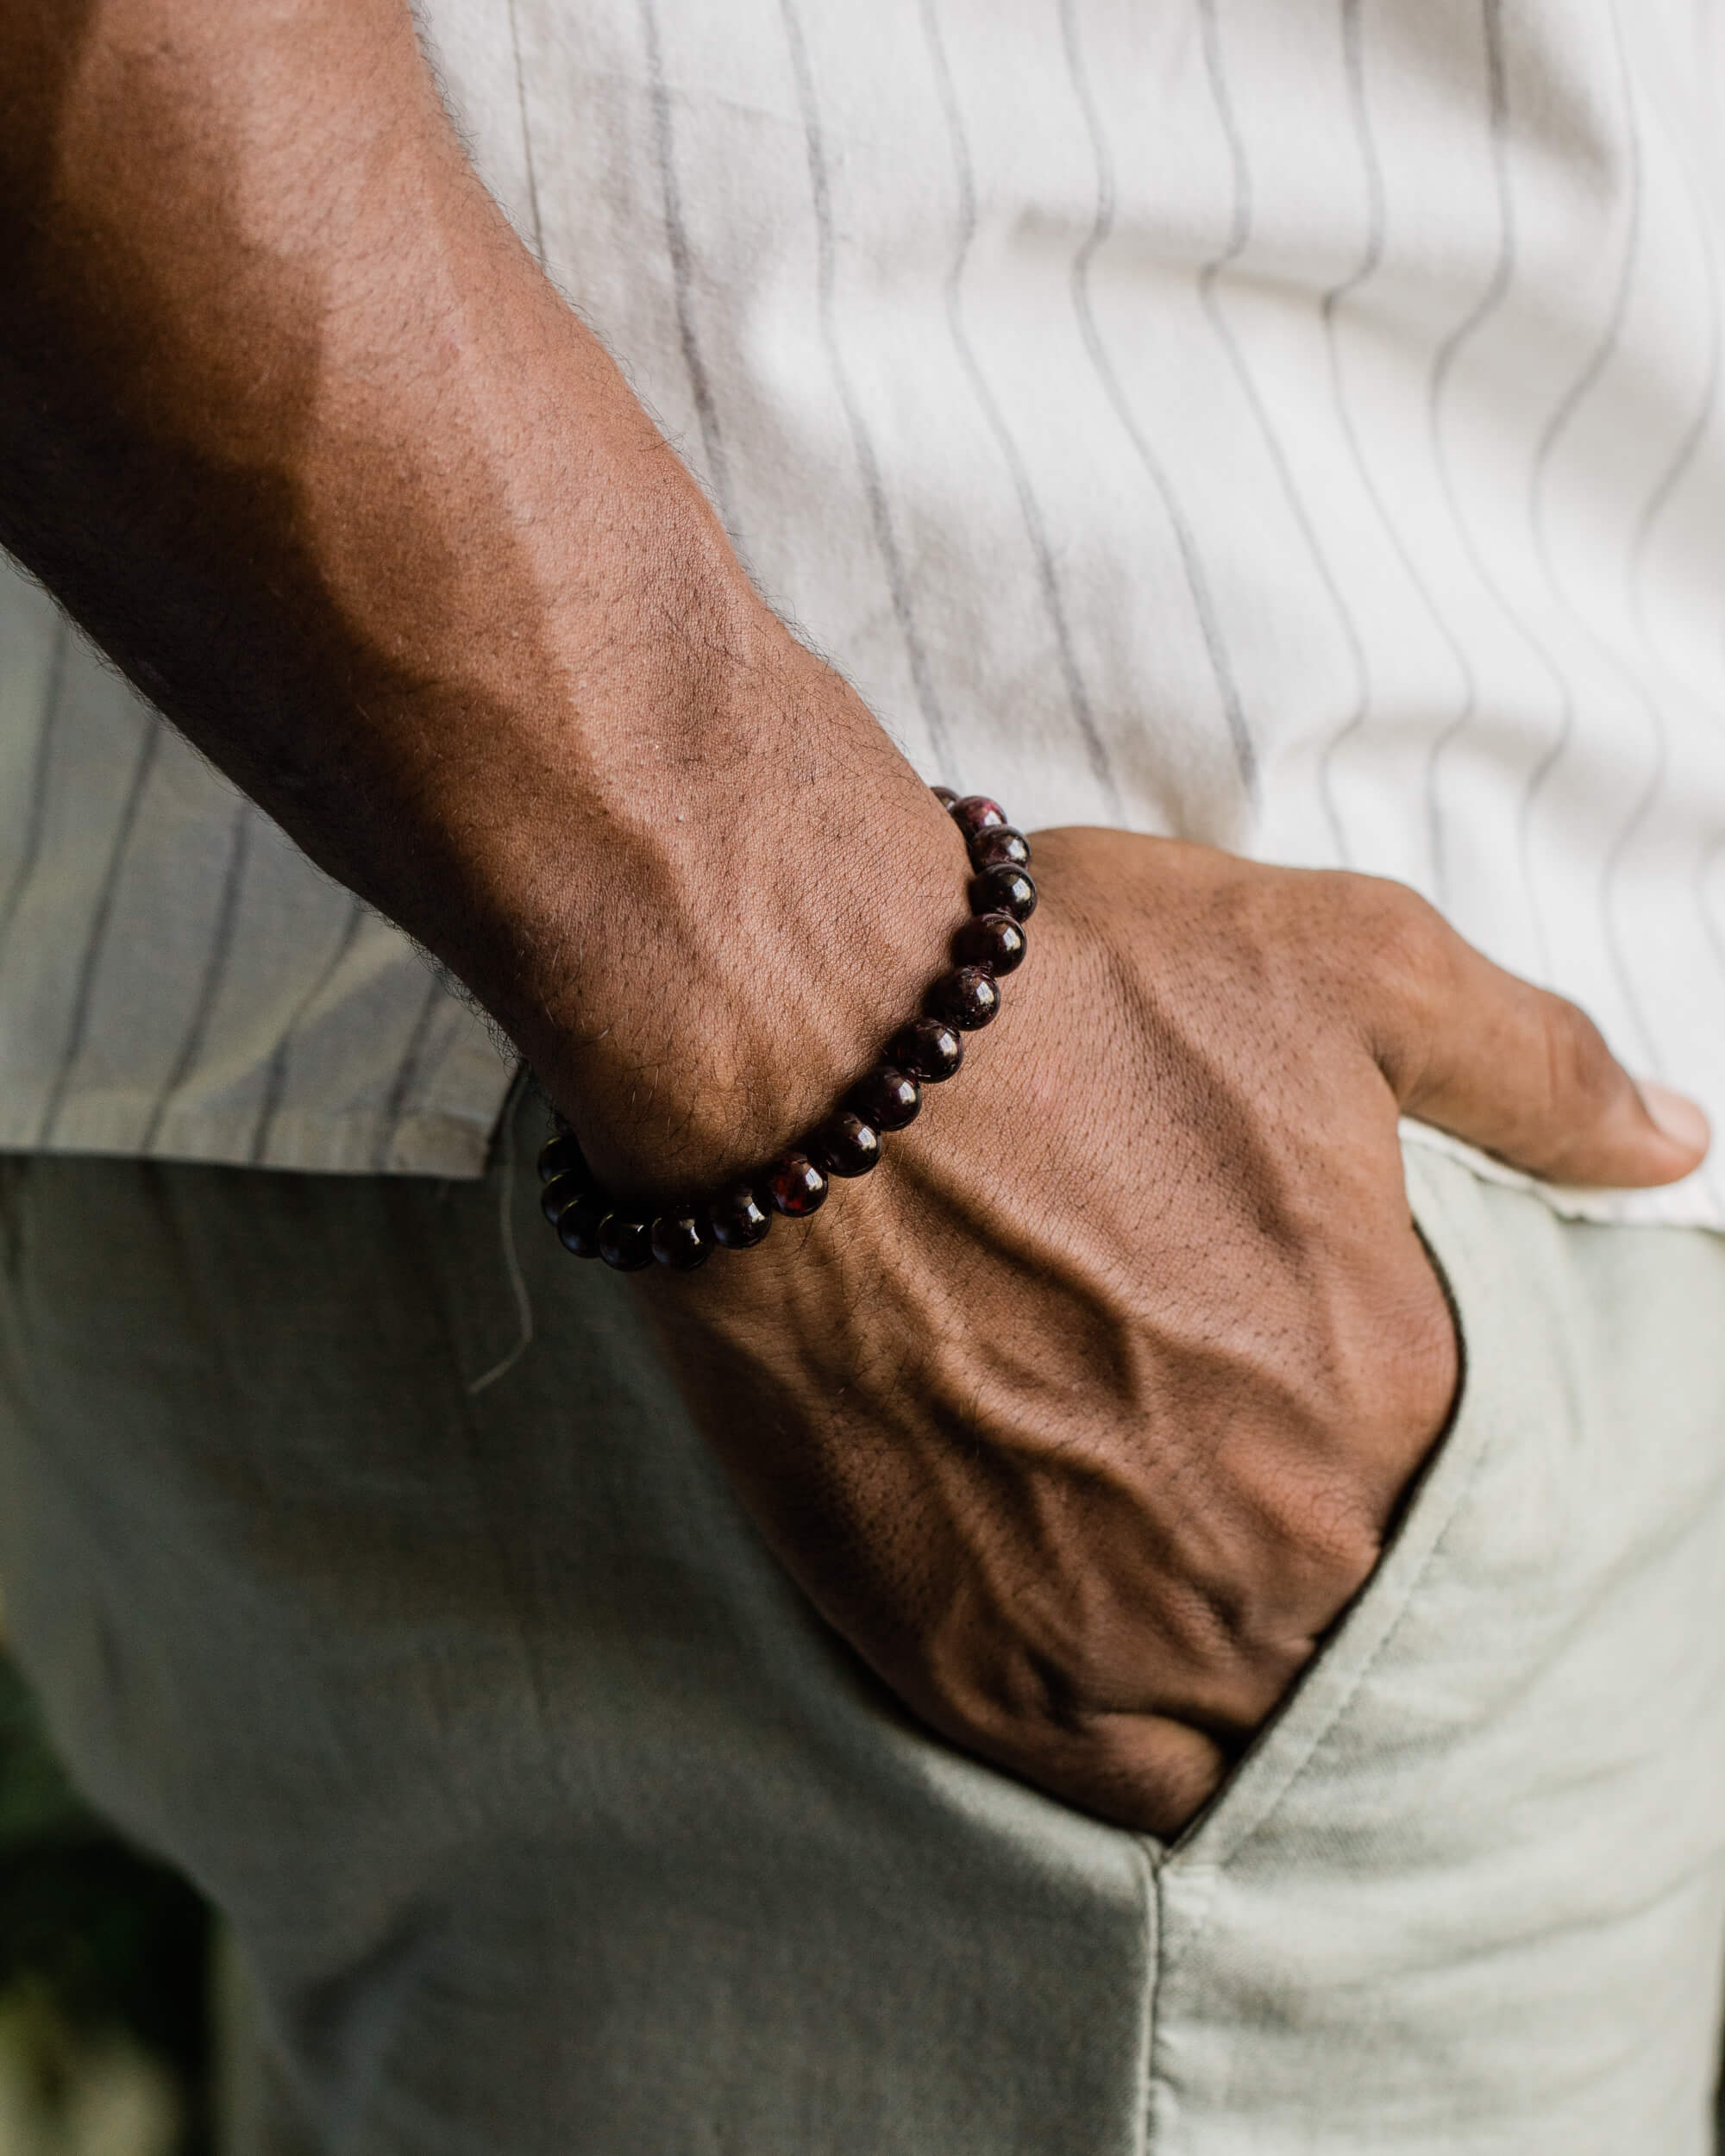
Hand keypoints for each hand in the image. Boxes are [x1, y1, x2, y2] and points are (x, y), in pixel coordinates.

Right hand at [640, 828, 1707, 1834]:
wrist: (808, 1050)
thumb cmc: (1073, 998)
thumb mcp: (1349, 967)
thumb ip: (1536, 1071)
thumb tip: (1674, 1142)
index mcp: (1396, 1395)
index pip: (1469, 1505)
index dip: (1401, 1461)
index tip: (1338, 1420)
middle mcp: (1282, 1539)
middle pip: (1357, 1622)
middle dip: (1318, 1561)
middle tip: (1239, 1493)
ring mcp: (1121, 1622)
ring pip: (1245, 1725)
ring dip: (1239, 1673)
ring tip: (1185, 1592)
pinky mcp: (967, 1663)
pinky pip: (1102, 1785)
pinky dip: (1131, 1751)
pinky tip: (1114, 1674)